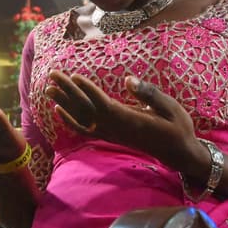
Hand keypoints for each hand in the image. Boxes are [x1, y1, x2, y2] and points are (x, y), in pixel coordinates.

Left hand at [45, 73, 205, 174]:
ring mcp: (112, 134)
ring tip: (49, 88)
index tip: (74, 77)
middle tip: (53, 74)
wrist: (178, 152)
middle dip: (69, 91)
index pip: (104, 105)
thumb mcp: (170, 108)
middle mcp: (117, 129)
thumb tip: (129, 79)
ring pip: (84, 118)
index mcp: (132, 120)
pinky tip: (59, 110)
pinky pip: (86, 130)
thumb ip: (150, 94)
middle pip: (88, 109)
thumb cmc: (177, 127)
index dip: (88, 91)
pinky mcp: (111, 136)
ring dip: (65, 102)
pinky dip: (70, 120)